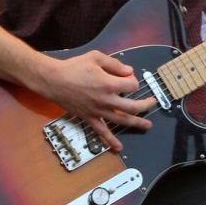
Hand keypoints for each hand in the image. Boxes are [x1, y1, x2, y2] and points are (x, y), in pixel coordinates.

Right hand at [36, 51, 154, 151]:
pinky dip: (111, 140)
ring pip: (122, 120)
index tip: (128, 78)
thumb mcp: (96, 57)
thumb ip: (114, 64)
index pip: (132, 86)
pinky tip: (118, 147)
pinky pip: (102, 132)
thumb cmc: (74, 67)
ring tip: (147, 125)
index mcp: (108, 83)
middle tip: (152, 102)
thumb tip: (129, 71)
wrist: (53, 80)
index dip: (133, 81)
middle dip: (145, 104)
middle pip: (133, 106)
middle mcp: (106, 99)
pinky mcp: (89, 117)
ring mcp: (98, 111)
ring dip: (137, 123)